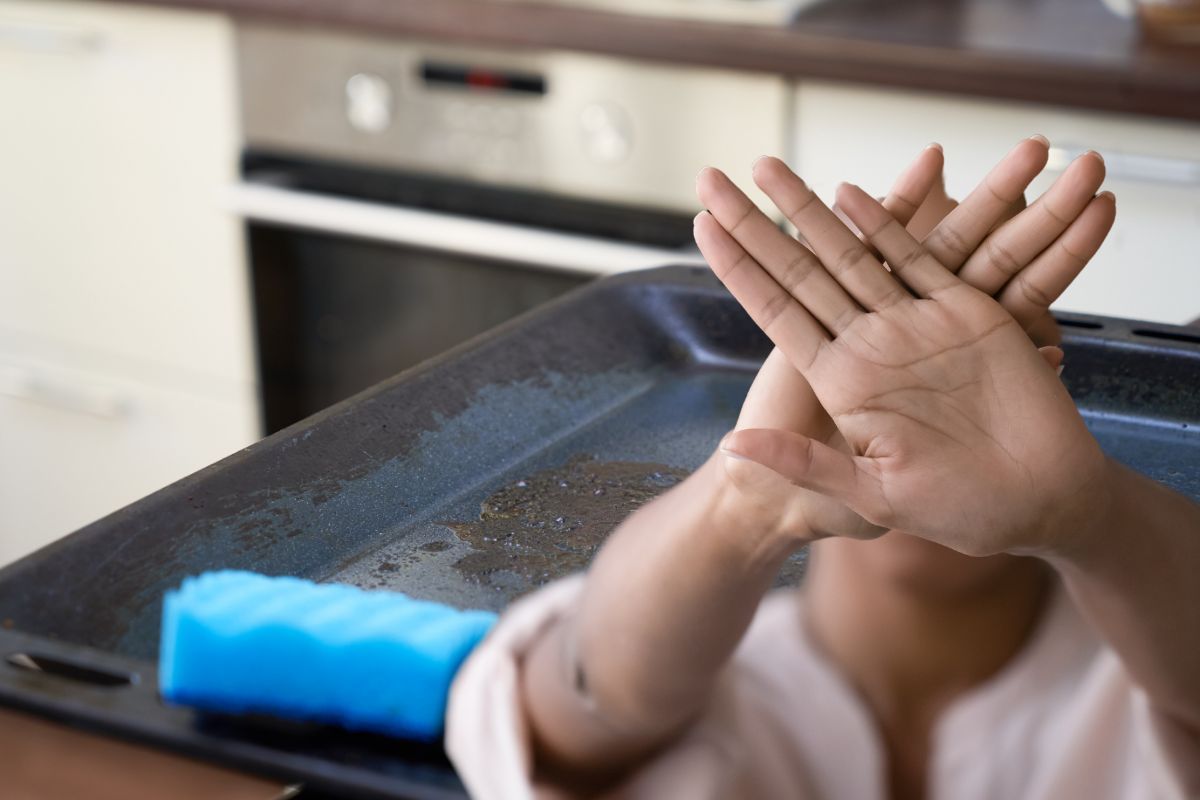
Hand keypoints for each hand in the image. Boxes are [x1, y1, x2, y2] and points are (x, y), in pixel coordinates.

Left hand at [696, 150, 1114, 556]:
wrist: (1030, 504)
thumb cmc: (949, 508)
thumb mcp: (862, 493)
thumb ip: (801, 461)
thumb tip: (733, 446)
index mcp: (836, 378)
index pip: (773, 308)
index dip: (737, 266)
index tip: (700, 224)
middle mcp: (864, 344)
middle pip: (797, 268)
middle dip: (755, 220)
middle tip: (712, 177)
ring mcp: (909, 325)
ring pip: (850, 250)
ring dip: (809, 206)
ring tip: (768, 165)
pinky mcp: (963, 313)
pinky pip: (918, 259)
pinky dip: (889, 223)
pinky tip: (856, 190)